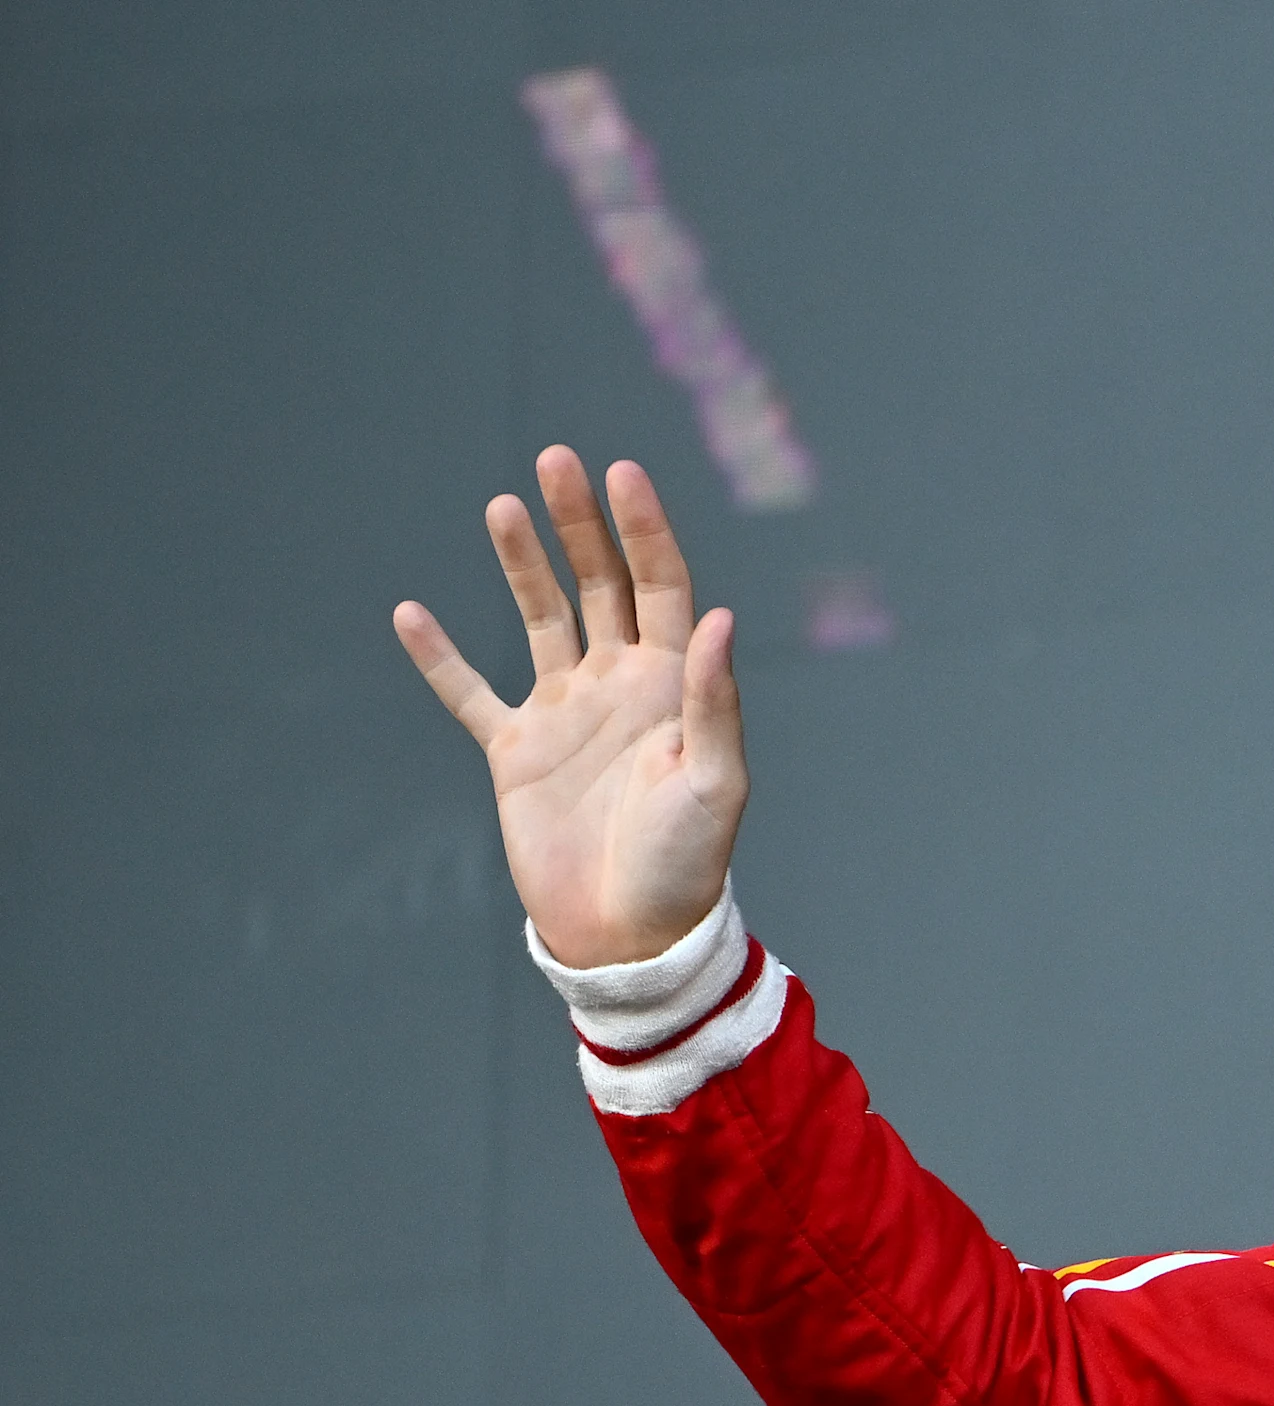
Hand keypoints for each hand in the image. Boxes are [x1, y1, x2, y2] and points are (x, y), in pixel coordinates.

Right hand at [394, 448, 746, 967]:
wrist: (629, 934)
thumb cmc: (687, 863)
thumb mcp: (716, 783)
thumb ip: (713, 701)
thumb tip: (719, 616)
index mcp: (674, 685)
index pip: (661, 586)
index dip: (643, 530)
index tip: (621, 473)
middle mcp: (621, 686)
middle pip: (600, 585)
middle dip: (580, 524)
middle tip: (556, 460)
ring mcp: (566, 714)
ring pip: (541, 620)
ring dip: (522, 564)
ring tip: (503, 506)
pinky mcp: (516, 753)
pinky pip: (470, 694)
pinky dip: (441, 657)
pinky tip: (412, 614)